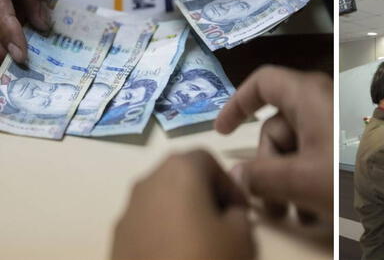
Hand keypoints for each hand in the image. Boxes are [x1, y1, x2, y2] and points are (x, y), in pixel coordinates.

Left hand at [111, 150, 253, 259]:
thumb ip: (239, 210)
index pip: (207, 159)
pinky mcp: (115, 241)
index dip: (228, 183)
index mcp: (179, 171)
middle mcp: (147, 183)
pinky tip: (177, 256)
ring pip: (161, 200)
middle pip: (181, 176)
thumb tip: (229, 205)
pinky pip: (146, 224)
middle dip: (205, 195)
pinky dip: (163, 232)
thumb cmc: (206, 259)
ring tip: (201, 243)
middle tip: (223, 223)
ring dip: (183, 213)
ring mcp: (127, 212)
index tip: (241, 210)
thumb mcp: (242, 235)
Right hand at [215, 65, 332, 217]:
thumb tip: (237, 175)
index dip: (237, 102)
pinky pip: (310, 151)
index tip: (222, 129)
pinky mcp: (337, 137)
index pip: (262, 82)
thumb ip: (260, 176)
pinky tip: (309, 206)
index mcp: (306, 94)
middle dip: (268, 164)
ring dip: (285, 178)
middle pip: (274, 125)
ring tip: (292, 210)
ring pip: (291, 144)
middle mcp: (317, 101)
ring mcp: (328, 120)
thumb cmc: (346, 172)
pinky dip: (303, 175)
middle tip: (271, 198)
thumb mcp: (298, 177)